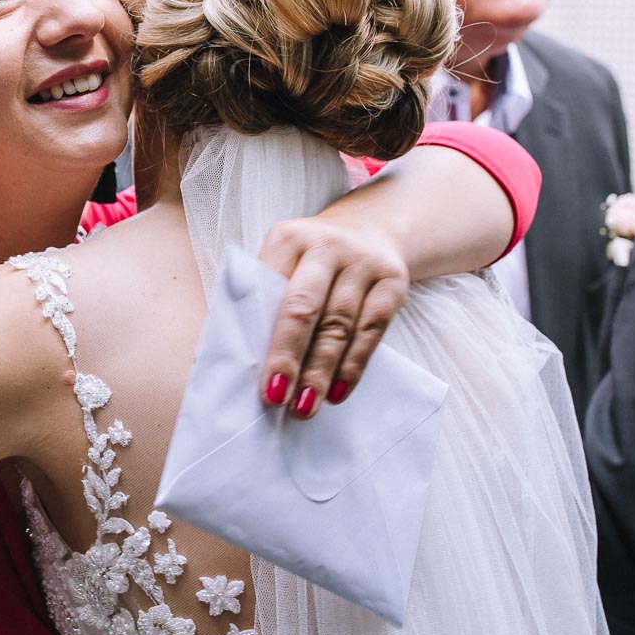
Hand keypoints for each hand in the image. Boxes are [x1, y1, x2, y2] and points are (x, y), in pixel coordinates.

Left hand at [257, 212, 410, 416]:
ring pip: (339, 324)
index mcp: (287, 238)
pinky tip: (338, 392)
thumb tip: (242, 358)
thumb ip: (264, 299)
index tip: (254, 376)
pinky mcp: (392, 281)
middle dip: (289, 356)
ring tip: (305, 406)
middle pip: (304, 307)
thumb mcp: (284, 263)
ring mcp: (363, 261)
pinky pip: (373, 330)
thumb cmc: (310, 262)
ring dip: (320, 371)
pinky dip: (353, 365)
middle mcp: (326, 245)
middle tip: (277, 399)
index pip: (269, 289)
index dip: (260, 334)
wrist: (371, 228)